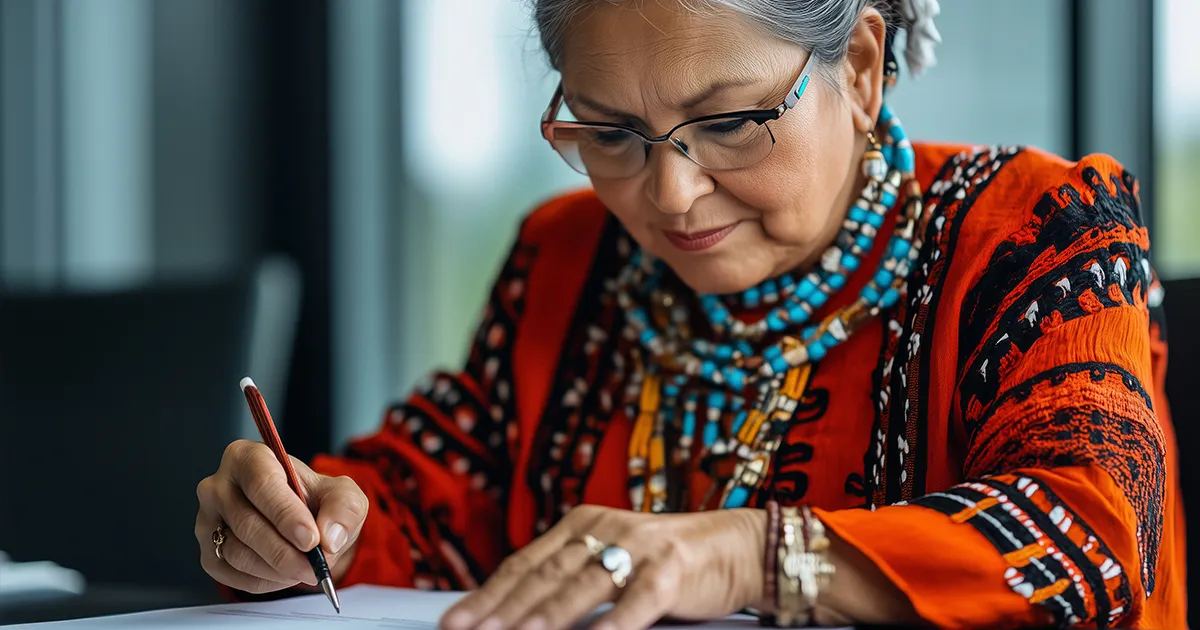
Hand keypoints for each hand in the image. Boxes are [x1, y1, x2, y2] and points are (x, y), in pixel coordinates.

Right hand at [195, 440, 368, 593]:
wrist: (302, 524)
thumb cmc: (315, 501)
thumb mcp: (342, 494)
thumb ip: (344, 507)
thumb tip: (329, 536)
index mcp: (248, 457)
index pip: (262, 483)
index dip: (286, 514)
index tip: (311, 539)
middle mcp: (218, 486)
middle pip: (248, 523)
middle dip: (286, 552)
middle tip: (314, 567)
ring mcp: (207, 521)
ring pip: (238, 552)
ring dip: (277, 569)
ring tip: (305, 569)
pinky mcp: (207, 552)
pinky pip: (231, 574)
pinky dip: (264, 580)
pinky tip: (285, 574)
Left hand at [439, 504, 765, 629]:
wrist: (739, 547)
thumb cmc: (669, 560)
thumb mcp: (613, 559)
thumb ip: (570, 578)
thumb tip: (517, 613)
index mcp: (582, 524)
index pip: (523, 563)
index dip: (487, 595)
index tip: (456, 621)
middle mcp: (605, 530)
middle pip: (542, 576)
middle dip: (501, 611)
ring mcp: (638, 548)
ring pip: (580, 587)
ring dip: (544, 617)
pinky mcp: (670, 570)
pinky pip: (634, 603)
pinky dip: (610, 626)